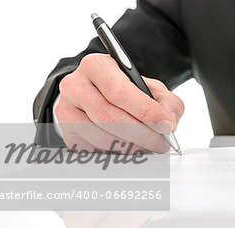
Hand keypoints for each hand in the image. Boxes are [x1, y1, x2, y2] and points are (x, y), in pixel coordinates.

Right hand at [56, 53, 184, 153]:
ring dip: (130, 147)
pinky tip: (128, 148)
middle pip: (109, 117)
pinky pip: (93, 150)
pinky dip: (116, 154)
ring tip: (147, 146)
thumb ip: (167, 103)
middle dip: (142, 134)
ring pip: (101, 138)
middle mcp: (75, 85)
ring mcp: (66, 110)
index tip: (165, 126)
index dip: (145, 111)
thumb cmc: (126, 92)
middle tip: (161, 143)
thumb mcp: (151, 89)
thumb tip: (168, 124)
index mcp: (96, 66)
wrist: (98, 96)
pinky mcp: (66, 133)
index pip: (119, 92)